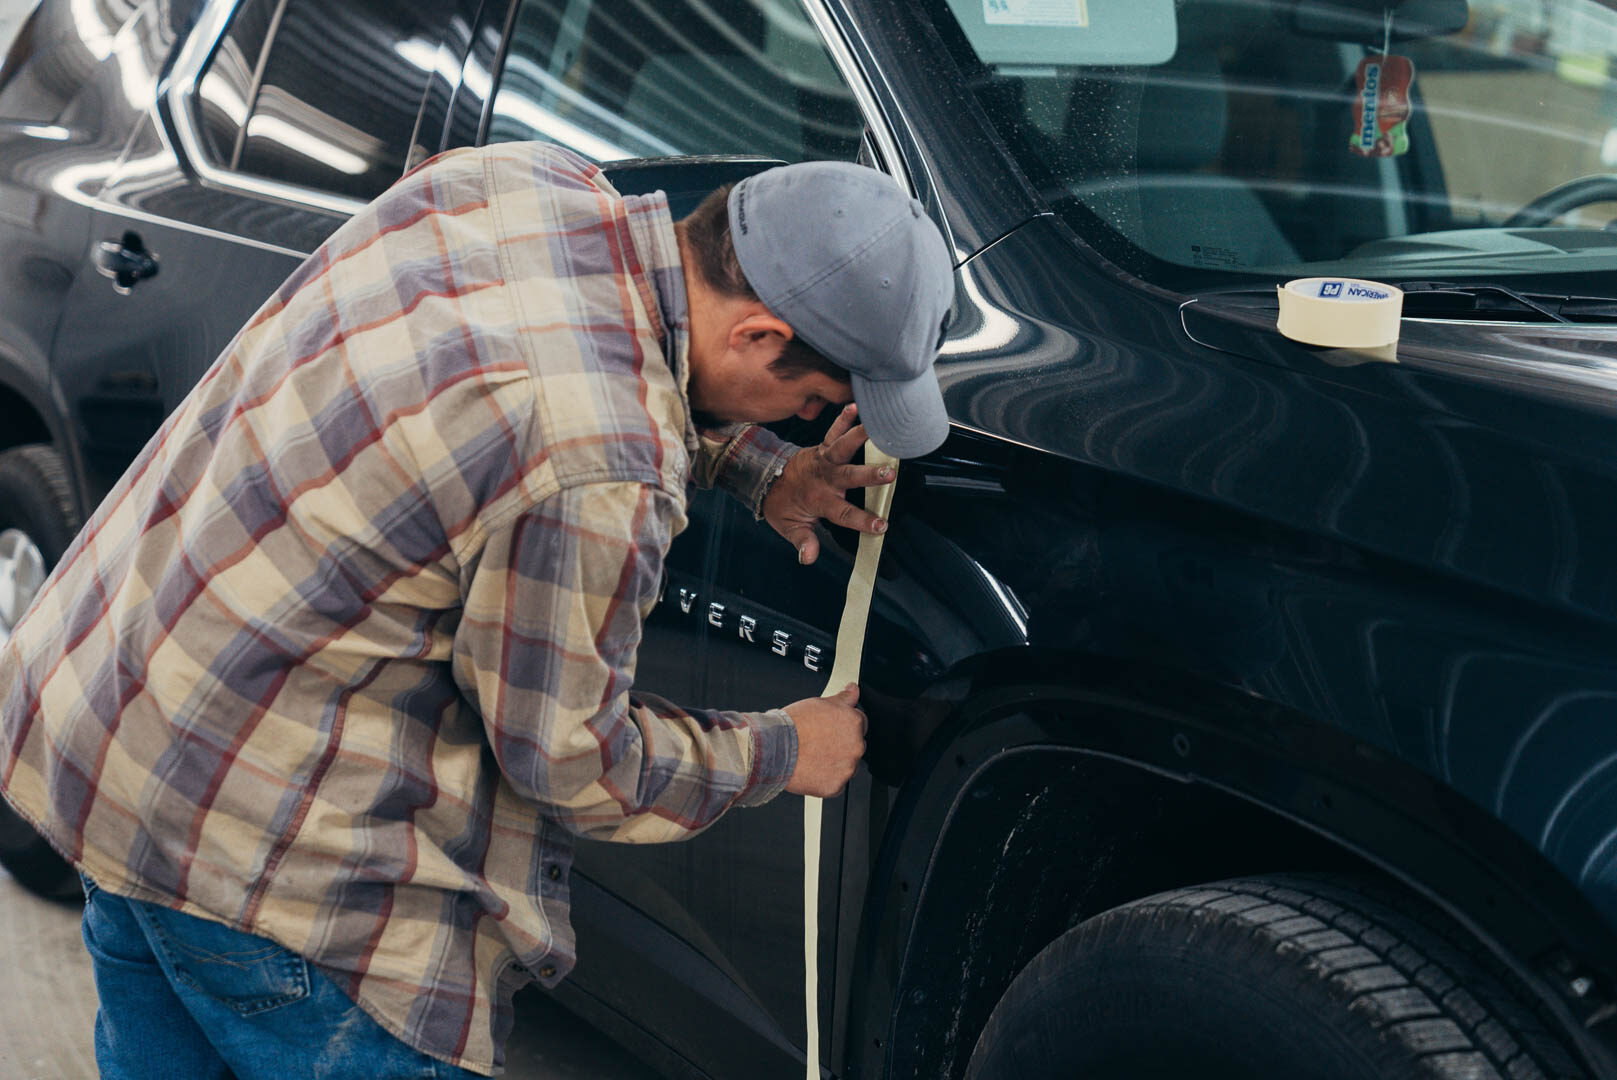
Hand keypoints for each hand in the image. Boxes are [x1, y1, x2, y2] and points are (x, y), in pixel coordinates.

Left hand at [763, 404, 894, 565]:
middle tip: (890, 474)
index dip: (862, 521)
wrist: (766, 480)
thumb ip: (802, 542)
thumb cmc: (783, 506)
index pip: (843, 513)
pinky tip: (855, 404)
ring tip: (877, 427)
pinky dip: (843, 418)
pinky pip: (833, 431)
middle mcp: (824, 478)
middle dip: (869, 475)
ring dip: (859, 437)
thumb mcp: (789, 528)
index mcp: (819, 501)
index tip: (882, 526)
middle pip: (849, 477)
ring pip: (842, 448)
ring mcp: (823, 460)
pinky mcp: (822, 447)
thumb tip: (808, 558)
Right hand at [784, 684, 866, 797]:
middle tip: (820, 742)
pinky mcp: (836, 786)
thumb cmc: (793, 726)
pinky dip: (826, 779)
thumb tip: (853, 690)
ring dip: (836, 762)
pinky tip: (812, 769)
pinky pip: (836, 783)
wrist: (774, 748)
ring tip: (813, 756)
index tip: (832, 729)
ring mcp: (847, 768)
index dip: (844, 725)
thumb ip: (844, 698)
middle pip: (856, 745)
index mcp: (854, 723)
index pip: (860, 722)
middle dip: (842, 744)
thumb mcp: (820, 703)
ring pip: (847, 766)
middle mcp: (856, 746)